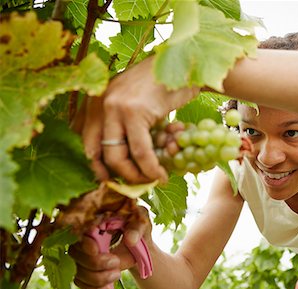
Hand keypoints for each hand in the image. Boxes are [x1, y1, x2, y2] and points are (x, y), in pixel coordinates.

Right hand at [69, 206, 152, 288]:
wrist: (139, 245)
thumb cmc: (137, 227)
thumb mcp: (141, 222)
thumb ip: (137, 228)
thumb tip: (130, 239)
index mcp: (94, 220)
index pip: (79, 230)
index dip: (84, 242)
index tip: (96, 249)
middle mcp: (83, 238)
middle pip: (74, 253)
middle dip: (95, 262)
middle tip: (116, 262)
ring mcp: (82, 255)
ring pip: (78, 271)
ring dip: (97, 278)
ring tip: (117, 274)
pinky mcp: (85, 270)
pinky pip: (80, 283)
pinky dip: (93, 288)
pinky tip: (107, 287)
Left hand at [80, 57, 199, 183]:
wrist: (182, 64)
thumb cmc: (159, 85)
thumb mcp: (130, 101)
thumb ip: (118, 123)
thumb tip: (115, 157)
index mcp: (94, 100)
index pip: (84, 141)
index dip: (96, 165)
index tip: (109, 179)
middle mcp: (98, 102)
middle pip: (95, 153)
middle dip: (114, 175)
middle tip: (133, 183)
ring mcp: (114, 106)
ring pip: (117, 157)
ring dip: (135, 175)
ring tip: (151, 180)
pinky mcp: (134, 112)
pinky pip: (141, 151)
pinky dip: (151, 168)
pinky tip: (161, 175)